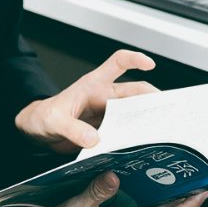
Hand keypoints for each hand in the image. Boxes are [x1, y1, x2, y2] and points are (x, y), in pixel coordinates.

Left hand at [15, 49, 157, 153]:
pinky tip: (144, 147)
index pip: (117, 63)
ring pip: (134, 113)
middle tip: (169, 111)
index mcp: (93, 86)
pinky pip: (126, 131)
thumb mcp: (54, 121)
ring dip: (147, 119)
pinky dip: (136, 137)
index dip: (134, 60)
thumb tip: (94, 139)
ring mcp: (107, 114)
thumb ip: (73, 129)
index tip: (149, 64)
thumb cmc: (44, 117)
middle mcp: (104, 97)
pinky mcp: (106, 131)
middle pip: (135, 92)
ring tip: (164, 130)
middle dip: (153, 98)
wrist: (37, 131)